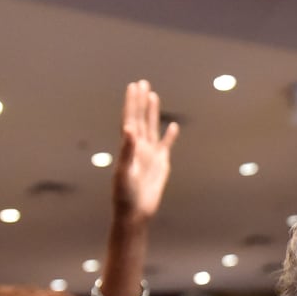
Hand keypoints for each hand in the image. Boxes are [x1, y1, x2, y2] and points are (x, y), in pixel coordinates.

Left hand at [113, 79, 178, 222]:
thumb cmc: (124, 194)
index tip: (134, 86)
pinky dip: (169, 136)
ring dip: (152, 112)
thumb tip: (129, 129)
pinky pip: (166, 146)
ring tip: (153, 96)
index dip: (132, 102)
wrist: (134, 212)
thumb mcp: (123, 171)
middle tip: (142, 83)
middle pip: (140, 118)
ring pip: (152, 128)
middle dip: (141, 101)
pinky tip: (173, 127)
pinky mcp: (161, 164)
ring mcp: (150, 155)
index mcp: (128, 146)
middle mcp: (138, 147)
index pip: (130, 119)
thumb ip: (127, 150)